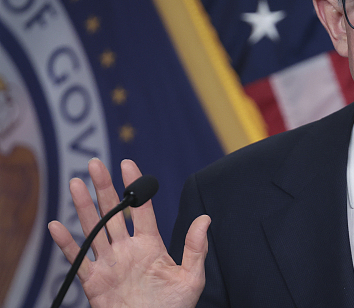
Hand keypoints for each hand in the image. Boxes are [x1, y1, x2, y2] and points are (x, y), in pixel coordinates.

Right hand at [48, 159, 209, 307]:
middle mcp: (127, 249)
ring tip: (76, 183)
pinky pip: (77, 259)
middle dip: (104, 188)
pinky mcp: (94, 281)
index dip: (134, 186)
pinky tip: (56, 226)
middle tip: (95, 164)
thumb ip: (195, 248)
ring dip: (84, 207)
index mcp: (150, 244)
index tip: (128, 164)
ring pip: (94, 229)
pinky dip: (65, 244)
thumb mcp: (191, 278)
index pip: (141, 209)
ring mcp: (109, 263)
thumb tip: (205, 219)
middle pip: (113, 213)